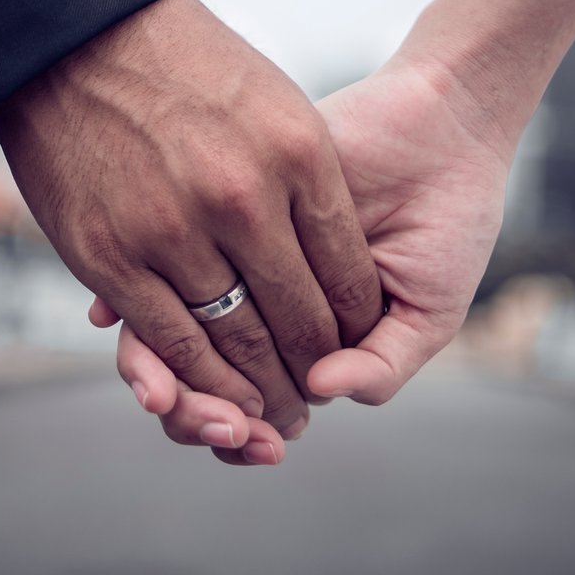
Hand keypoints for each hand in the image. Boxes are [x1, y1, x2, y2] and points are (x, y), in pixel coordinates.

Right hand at [0, 0, 382, 437]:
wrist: (79, 34)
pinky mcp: (110, 255)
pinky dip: (199, 378)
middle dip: (313, 370)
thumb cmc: (187, 65)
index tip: (352, 346)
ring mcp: (173, 227)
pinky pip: (171, 340)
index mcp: (298, 154)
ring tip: (275, 419)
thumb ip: (311, 179)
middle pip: (299, 316)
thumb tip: (335, 254)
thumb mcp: (277, 103)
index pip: (346, 272)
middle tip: (316, 405)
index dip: (354, 322)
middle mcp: (241, 195)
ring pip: (236, 341)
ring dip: (260, 391)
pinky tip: (217, 398)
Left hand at [104, 54, 512, 458]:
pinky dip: (133, 297)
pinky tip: (126, 318)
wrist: (443, 130)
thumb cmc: (447, 225)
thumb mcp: (427, 312)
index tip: (256, 445)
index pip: (246, 410)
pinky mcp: (217, 211)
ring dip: (163, 373)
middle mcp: (256, 308)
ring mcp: (232, 261)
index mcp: (301, 347)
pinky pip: (155, 259)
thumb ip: (381, 364)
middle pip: (193, 382)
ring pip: (165, 330)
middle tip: (220, 427)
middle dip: (194, 416)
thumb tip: (318, 388)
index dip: (238, 437)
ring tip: (172, 392)